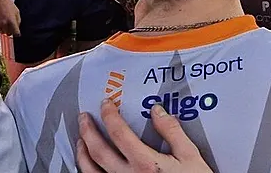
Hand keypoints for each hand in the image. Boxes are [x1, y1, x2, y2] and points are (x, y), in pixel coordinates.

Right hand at [0, 0, 20, 36]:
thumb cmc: (7, 4)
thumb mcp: (16, 11)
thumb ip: (18, 20)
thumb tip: (17, 27)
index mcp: (12, 21)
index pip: (16, 33)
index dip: (17, 33)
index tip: (17, 33)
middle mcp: (4, 24)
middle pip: (9, 34)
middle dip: (11, 32)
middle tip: (11, 27)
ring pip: (2, 32)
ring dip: (5, 29)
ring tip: (6, 22)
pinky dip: (0, 26)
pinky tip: (1, 19)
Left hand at [77, 100, 212, 172]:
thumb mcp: (189, 156)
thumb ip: (172, 131)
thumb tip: (158, 111)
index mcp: (145, 163)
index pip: (119, 133)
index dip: (109, 116)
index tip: (106, 105)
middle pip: (98, 151)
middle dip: (88, 131)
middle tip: (84, 117)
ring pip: (90, 171)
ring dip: (83, 153)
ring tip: (81, 140)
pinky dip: (87, 171)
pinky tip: (88, 165)